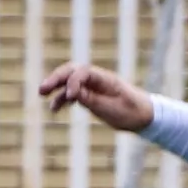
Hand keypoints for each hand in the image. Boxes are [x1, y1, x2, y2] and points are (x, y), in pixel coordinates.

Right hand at [39, 61, 155, 133]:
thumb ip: (92, 100)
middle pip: (72, 71)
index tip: (70, 98)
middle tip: (42, 89)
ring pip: (69, 81)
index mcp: (105, 79)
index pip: (83, 73)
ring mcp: (93, 86)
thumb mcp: (112, 109)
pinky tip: (54, 108)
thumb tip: (71, 93)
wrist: (144, 116)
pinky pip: (73, 93)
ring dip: (56, 87)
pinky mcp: (90, 95)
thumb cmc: (132, 112)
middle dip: (56, 78)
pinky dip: (62, 99)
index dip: (73, 83)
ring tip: (42, 95)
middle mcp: (97, 79)